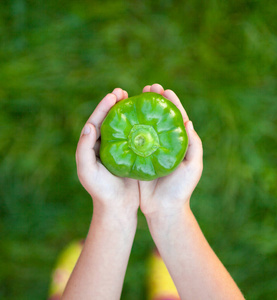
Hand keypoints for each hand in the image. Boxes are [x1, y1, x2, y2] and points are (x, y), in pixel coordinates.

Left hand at [75, 88, 138, 215]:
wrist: (117, 207)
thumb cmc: (101, 190)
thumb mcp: (88, 170)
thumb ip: (84, 148)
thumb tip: (89, 125)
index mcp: (91, 146)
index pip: (96, 121)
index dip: (103, 107)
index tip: (114, 95)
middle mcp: (103, 145)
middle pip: (108, 120)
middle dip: (115, 104)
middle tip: (123, 92)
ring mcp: (117, 149)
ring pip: (122, 126)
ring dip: (127, 112)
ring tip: (134, 99)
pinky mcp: (129, 155)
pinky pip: (133, 136)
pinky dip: (138, 126)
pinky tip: (146, 119)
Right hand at [139, 84, 202, 215]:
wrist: (163, 209)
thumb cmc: (181, 189)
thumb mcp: (193, 167)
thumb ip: (193, 145)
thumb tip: (188, 122)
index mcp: (178, 143)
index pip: (176, 118)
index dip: (171, 102)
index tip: (164, 90)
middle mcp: (163, 143)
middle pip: (158, 117)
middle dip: (154, 101)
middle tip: (147, 88)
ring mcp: (149, 149)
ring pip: (144, 125)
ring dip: (140, 110)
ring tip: (133, 97)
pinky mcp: (137, 157)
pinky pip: (132, 139)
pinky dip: (128, 127)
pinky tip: (122, 117)